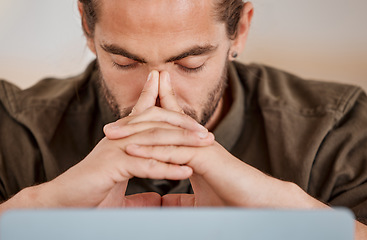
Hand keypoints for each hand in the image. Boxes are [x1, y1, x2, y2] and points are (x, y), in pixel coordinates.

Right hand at [38, 71, 212, 207]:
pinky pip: (145, 164)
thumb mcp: (119, 188)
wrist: (61, 201)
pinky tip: (185, 170)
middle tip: (207, 131)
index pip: (147, 116)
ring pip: (155, 139)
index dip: (167, 109)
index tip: (192, 116)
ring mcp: (117, 149)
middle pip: (157, 122)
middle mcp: (120, 138)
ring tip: (205, 145)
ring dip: (182, 142)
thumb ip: (139, 193)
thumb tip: (156, 201)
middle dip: (184, 124)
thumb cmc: (89, 193)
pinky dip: (167, 167)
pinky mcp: (113, 165)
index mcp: (122, 139)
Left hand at [108, 71, 321, 207]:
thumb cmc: (231, 200)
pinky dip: (151, 149)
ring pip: (162, 133)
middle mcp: (194, 142)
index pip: (165, 130)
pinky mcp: (203, 155)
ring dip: (135, 133)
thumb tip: (165, 202)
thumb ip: (180, 197)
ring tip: (111, 135)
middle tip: (109, 126)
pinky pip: (172, 149)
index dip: (145, 124)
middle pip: (159, 125)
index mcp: (192, 149)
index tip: (123, 125)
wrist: (257, 202)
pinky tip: (131, 150)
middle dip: (134, 122)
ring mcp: (198, 146)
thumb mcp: (198, 200)